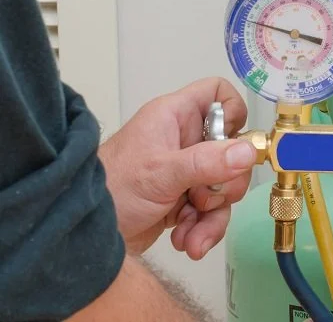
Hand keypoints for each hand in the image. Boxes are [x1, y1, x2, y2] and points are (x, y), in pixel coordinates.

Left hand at [99, 77, 253, 257]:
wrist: (84, 239)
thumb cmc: (110, 190)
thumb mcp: (161, 173)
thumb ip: (207, 162)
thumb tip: (247, 152)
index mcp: (175, 117)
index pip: (217, 93)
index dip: (233, 112)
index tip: (231, 141)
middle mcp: (183, 140)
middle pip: (231, 149)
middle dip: (225, 182)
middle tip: (205, 197)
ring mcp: (185, 171)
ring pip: (224, 185)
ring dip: (213, 214)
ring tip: (192, 232)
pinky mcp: (183, 200)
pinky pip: (212, 210)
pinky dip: (204, 228)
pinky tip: (187, 240)